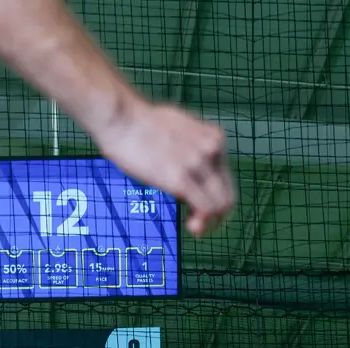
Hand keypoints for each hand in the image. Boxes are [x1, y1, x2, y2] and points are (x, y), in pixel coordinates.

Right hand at [91, 101, 234, 236]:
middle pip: (226, 195)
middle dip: (217, 215)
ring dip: (209, 222)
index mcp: (214, 138)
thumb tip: (187, 161)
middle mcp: (212, 150)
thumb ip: (191, 145)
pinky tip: (190, 225)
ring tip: (194, 227)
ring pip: (219, 205)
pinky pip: (204, 208)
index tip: (203, 210)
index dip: (218, 199)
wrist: (122, 117)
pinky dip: (201, 222)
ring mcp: (197, 165)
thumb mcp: (179, 127)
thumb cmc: (141, 122)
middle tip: (199, 225)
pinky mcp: (181, 179)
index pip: (226, 178)